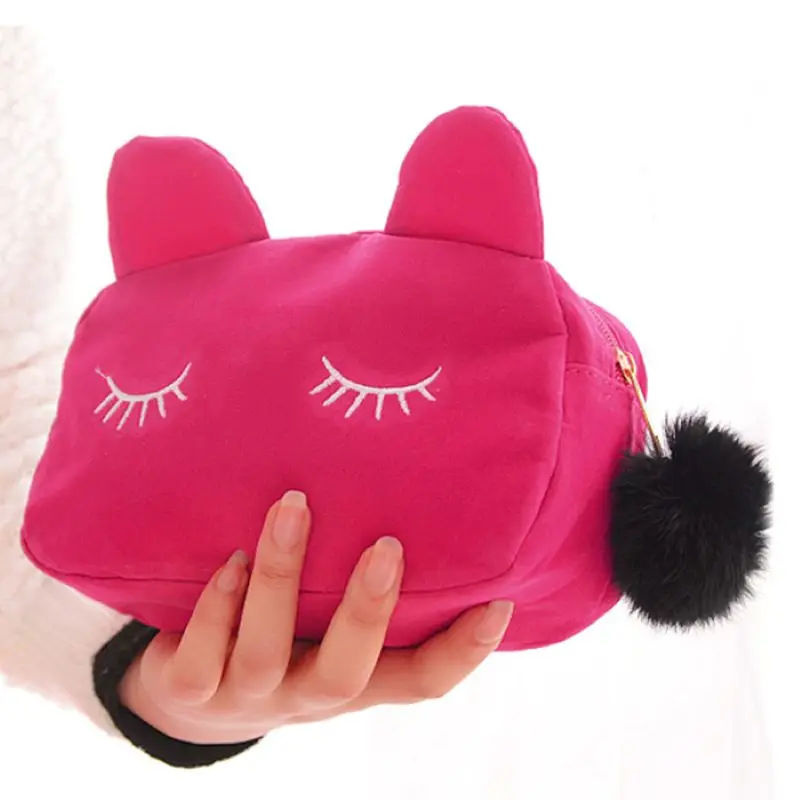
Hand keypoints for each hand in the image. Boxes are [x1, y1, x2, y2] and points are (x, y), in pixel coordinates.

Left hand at [119, 490, 513, 744]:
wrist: (192, 696)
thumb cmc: (281, 639)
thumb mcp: (325, 626)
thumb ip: (358, 591)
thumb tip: (411, 511)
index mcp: (353, 682)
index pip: (419, 682)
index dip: (462, 654)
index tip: (499, 602)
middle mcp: (305, 696)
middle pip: (346, 674)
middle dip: (368, 612)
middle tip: (388, 548)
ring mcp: (247, 697)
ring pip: (267, 653)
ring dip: (282, 578)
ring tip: (293, 508)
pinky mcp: (191, 689)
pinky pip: (202, 658)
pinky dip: (219, 607)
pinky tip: (231, 560)